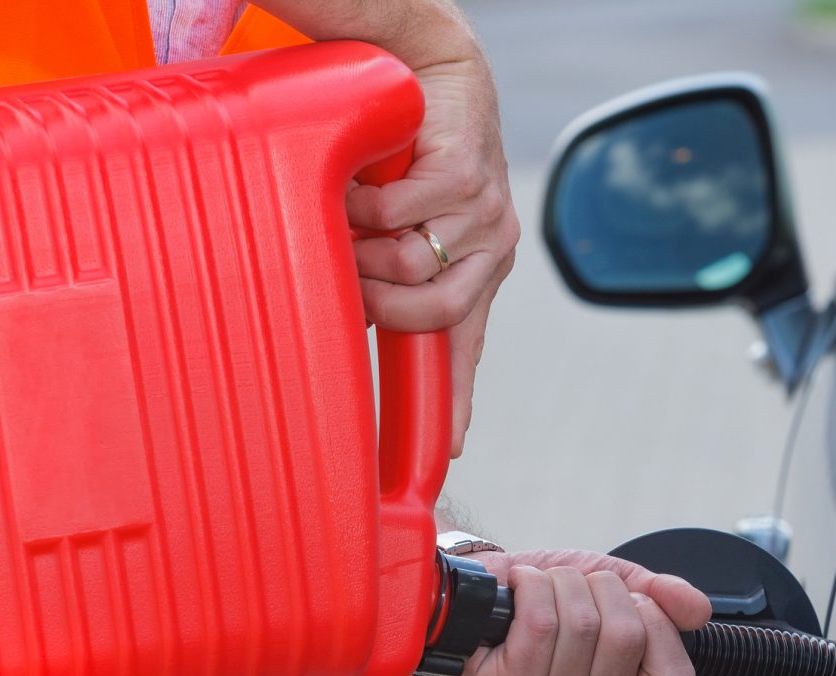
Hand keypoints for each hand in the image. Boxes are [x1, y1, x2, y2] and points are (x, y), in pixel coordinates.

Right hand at [346, 55, 517, 457]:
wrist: (429, 63)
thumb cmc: (409, 147)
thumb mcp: (397, 226)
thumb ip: (384, 276)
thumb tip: (353, 323)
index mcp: (475, 269)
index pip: (465, 347)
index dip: (457, 403)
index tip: (452, 451)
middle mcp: (489, 248)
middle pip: (429, 317)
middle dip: (376, 304)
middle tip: (346, 272)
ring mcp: (483, 212)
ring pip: (409, 271)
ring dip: (363, 250)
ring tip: (351, 218)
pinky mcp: (466, 175)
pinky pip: (398, 221)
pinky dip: (365, 210)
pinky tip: (362, 185)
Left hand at [458, 549, 711, 675]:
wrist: (482, 591)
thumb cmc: (549, 597)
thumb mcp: (617, 589)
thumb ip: (664, 597)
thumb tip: (698, 610)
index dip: (653, 619)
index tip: (625, 602)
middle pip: (625, 635)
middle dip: (600, 588)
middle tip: (575, 589)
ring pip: (581, 621)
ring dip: (561, 583)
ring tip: (543, 590)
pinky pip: (540, 621)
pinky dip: (530, 583)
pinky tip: (519, 589)